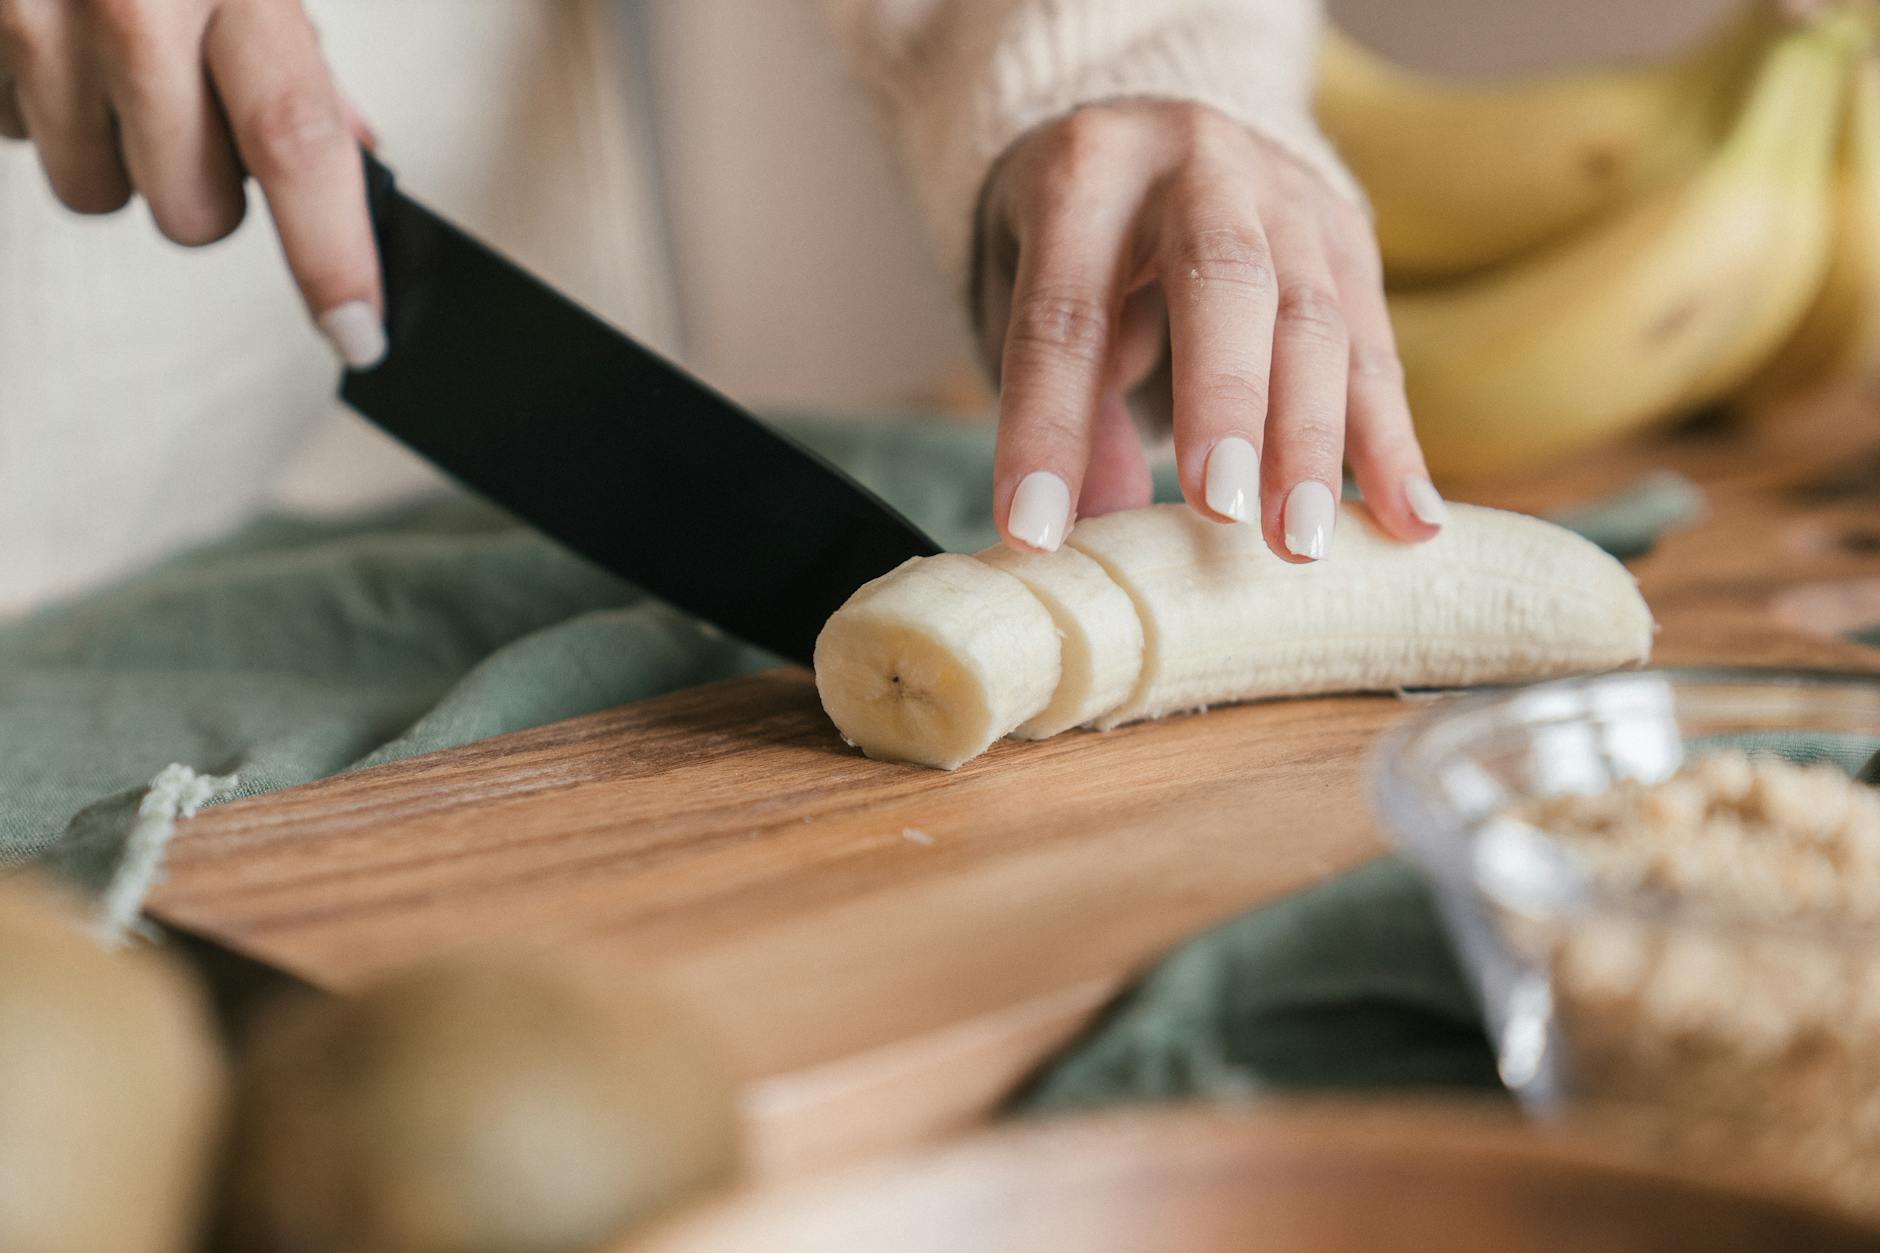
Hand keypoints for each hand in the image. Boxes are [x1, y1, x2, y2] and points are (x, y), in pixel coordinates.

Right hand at [0, 0, 385, 365]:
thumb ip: (295, 44)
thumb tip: (358, 152)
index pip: (299, 143)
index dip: (332, 256)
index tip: (360, 334)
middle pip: (193, 208)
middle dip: (203, 184)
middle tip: (189, 109)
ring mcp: (24, 16)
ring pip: (95, 192)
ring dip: (109, 148)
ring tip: (101, 55)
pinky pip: (8, 137)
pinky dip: (31, 104)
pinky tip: (40, 33)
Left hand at [973, 100, 1445, 560]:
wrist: (1158, 129)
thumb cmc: (1075, 245)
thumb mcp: (1029, 299)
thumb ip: (1067, 405)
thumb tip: (1093, 534)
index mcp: (1084, 173)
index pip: (1062, 312)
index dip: (1048, 427)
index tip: (1032, 533)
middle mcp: (1195, 166)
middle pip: (1222, 279)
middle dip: (1223, 401)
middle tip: (1220, 510)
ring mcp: (1286, 195)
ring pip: (1313, 318)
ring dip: (1310, 443)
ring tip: (1300, 544)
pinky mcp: (1350, 238)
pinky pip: (1375, 349)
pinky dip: (1392, 442)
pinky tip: (1411, 521)